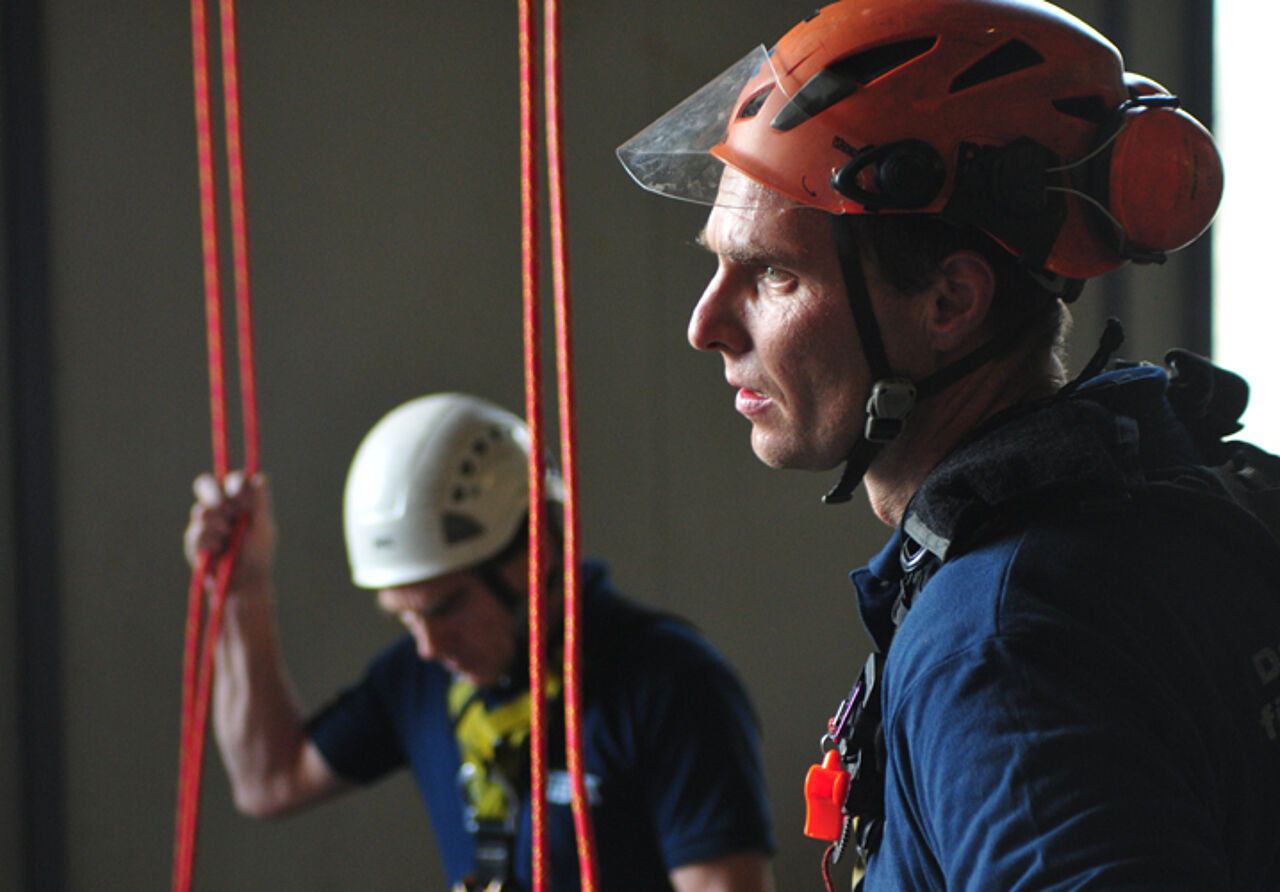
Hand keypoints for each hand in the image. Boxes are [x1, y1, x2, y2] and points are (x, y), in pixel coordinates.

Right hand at [184, 470, 277, 592]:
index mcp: (239, 501)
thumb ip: (260, 502)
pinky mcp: (193, 540)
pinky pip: (196, 532)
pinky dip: (209, 542)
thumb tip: (260, 477)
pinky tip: (217, 551)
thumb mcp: (263, 527)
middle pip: (205, 484)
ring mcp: (205, 522)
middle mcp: (220, 508)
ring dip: (217, 526)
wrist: (244, 582)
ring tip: (227, 540)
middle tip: (220, 504)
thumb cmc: (258, 554)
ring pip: (201, 510)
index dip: (233, 482)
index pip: (231, 480)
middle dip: (212, 493)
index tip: (238, 492)